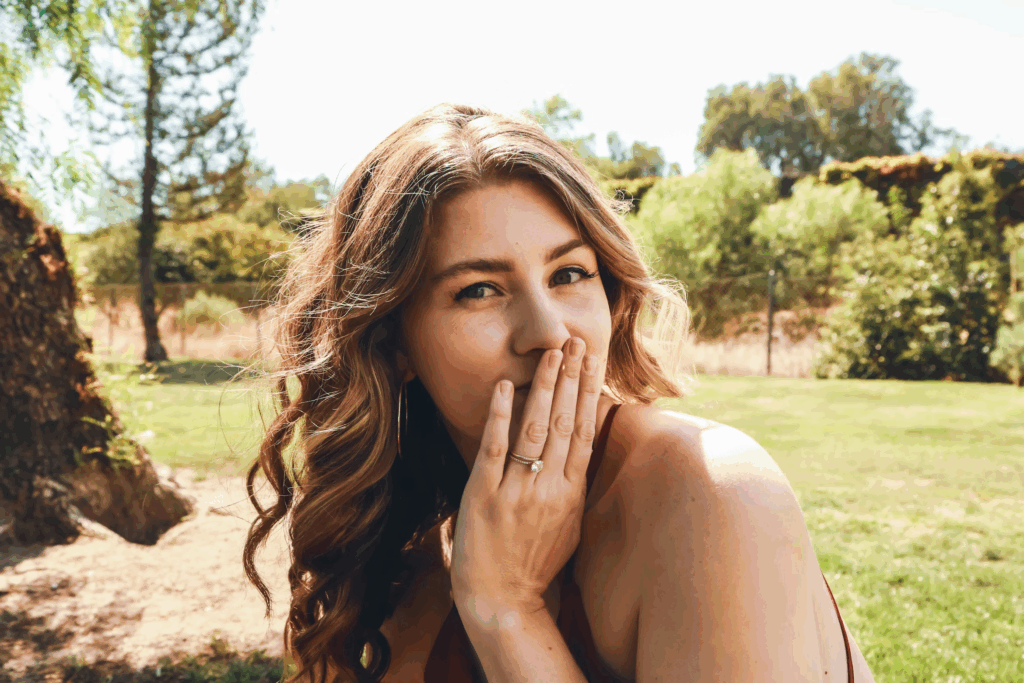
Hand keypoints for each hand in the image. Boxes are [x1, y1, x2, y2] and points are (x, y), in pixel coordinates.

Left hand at [449, 337, 604, 619]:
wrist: (504, 601)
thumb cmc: (536, 563)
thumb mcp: (568, 525)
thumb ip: (573, 485)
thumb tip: (580, 448)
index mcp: (571, 493)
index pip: (583, 431)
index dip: (588, 392)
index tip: (592, 360)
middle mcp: (549, 488)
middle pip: (563, 422)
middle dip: (571, 378)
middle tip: (576, 341)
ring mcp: (517, 491)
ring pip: (535, 429)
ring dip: (545, 387)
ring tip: (551, 353)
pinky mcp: (484, 495)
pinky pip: (495, 449)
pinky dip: (501, 416)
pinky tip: (507, 386)